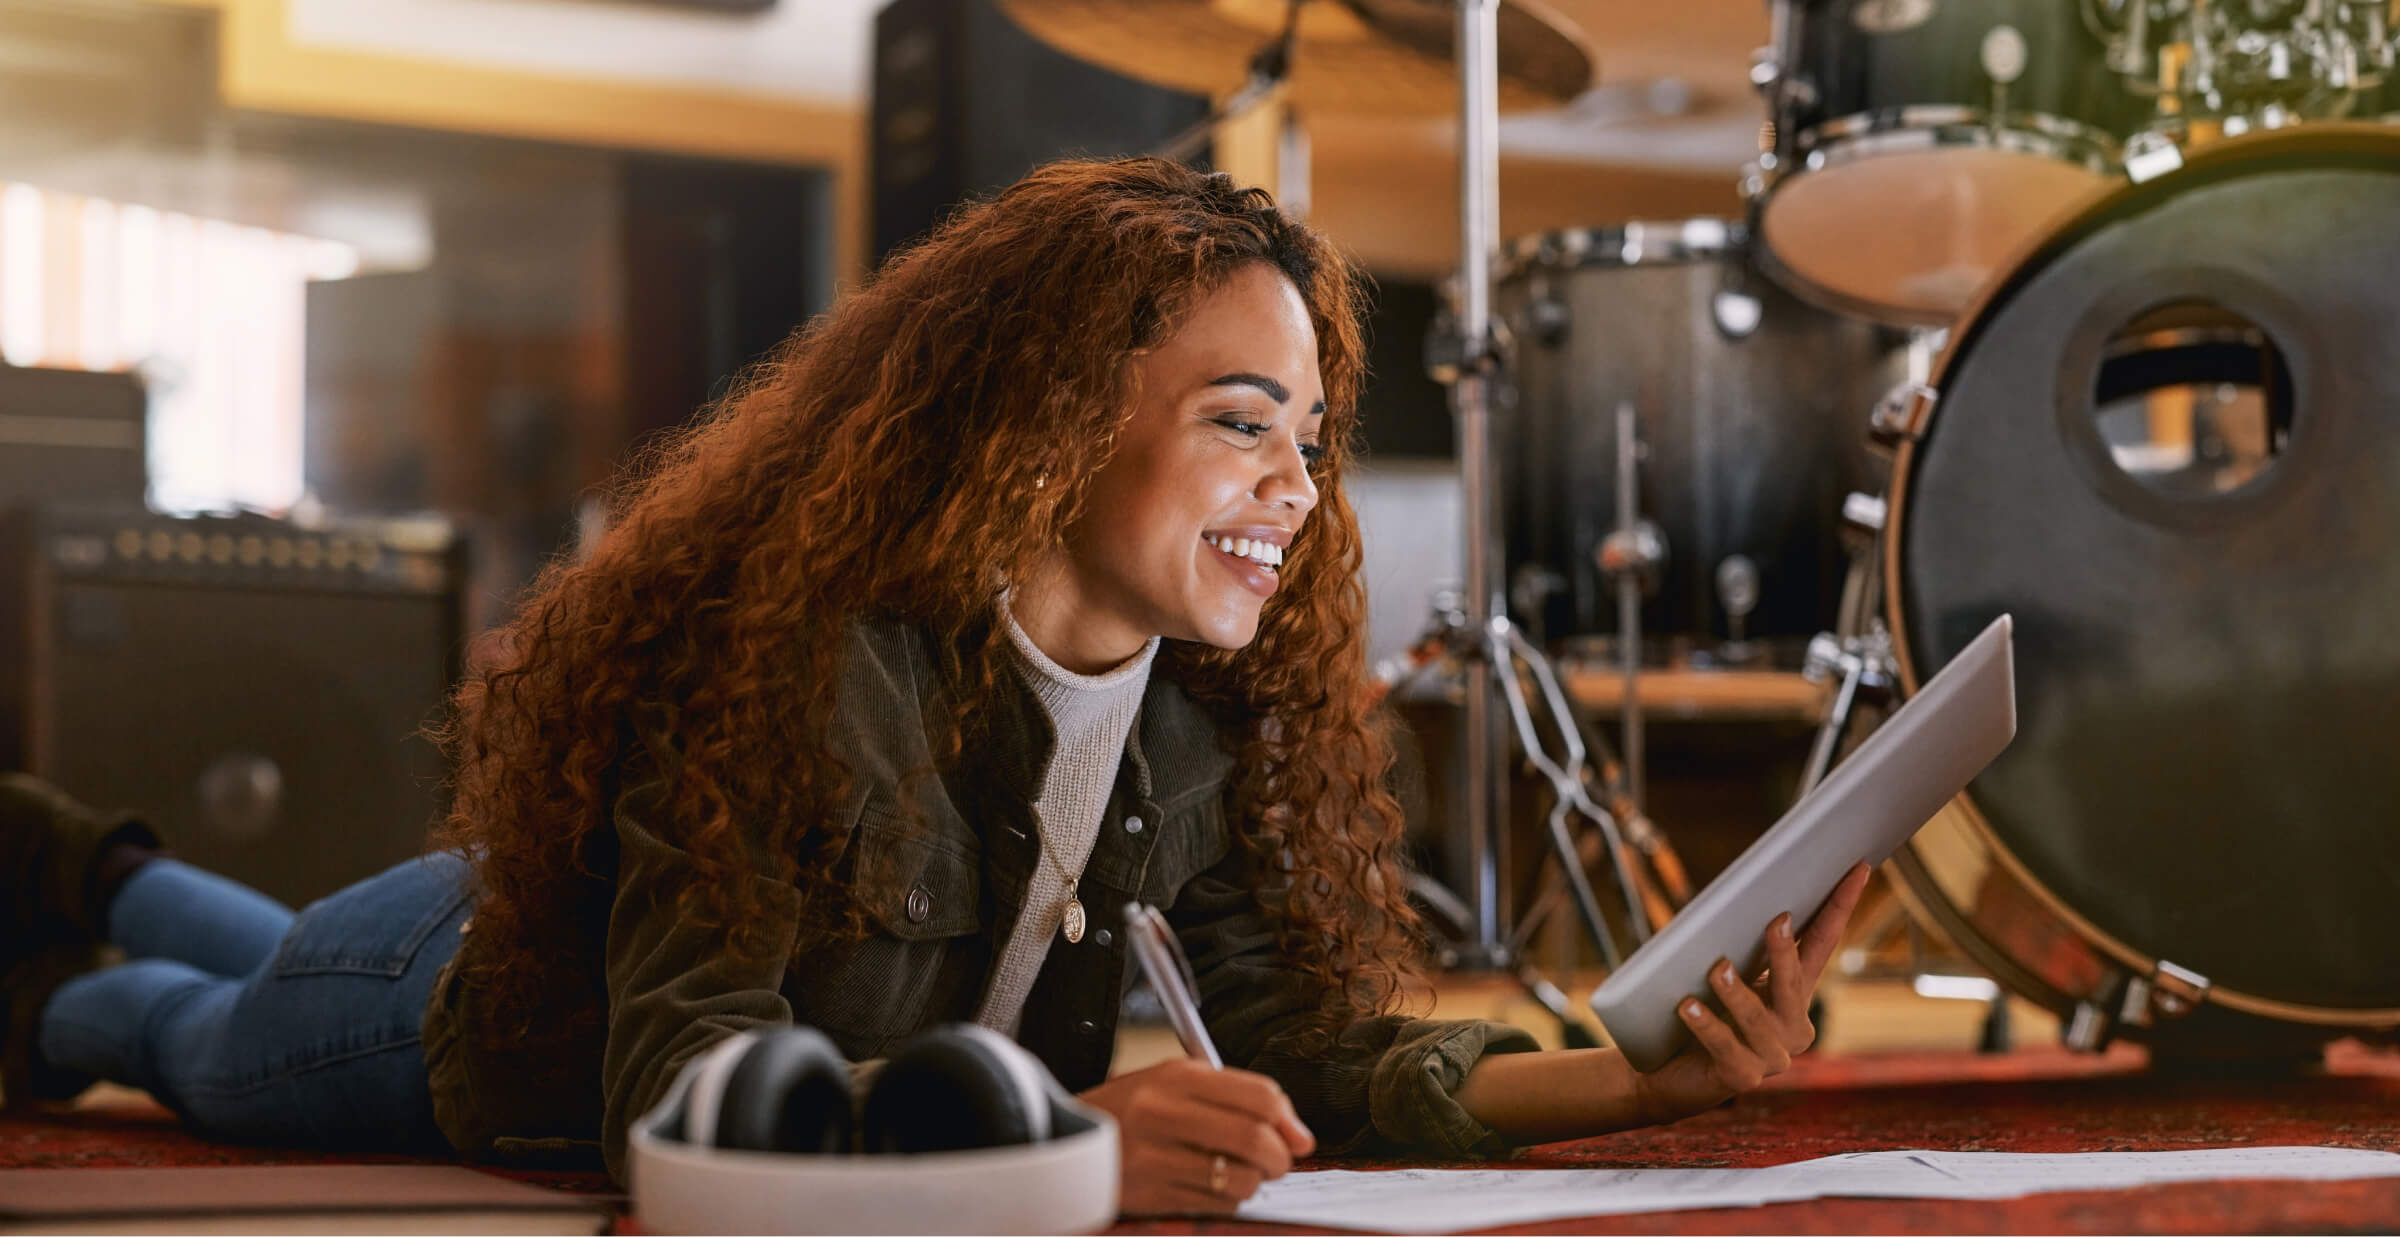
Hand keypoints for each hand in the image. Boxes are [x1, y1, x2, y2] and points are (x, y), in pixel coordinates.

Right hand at [1078, 1058, 1314, 1214]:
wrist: (1065, 1141)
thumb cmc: (1131, 1113)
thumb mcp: (1176, 1087)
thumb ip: (1237, 1101)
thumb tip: (1301, 1138)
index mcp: (1176, 1076)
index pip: (1259, 1095)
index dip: (1288, 1120)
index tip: (1295, 1137)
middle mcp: (1164, 1112)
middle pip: (1253, 1138)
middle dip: (1279, 1158)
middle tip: (1276, 1164)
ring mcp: (1154, 1155)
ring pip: (1238, 1178)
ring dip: (1252, 1183)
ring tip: (1238, 1176)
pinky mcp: (1148, 1193)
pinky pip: (1214, 1205)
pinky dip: (1226, 1201)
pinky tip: (1208, 1189)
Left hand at [1632, 862, 1871, 1124]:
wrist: (1667, 1073)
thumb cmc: (1700, 1013)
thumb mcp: (1723, 975)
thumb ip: (1740, 947)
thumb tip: (1737, 899)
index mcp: (1793, 995)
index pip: (1821, 945)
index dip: (1839, 908)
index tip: (1858, 869)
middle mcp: (1791, 1028)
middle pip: (1795, 984)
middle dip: (1786, 952)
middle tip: (1776, 920)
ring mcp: (1771, 1058)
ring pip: (1758, 1019)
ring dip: (1737, 993)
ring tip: (1717, 968)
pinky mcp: (1741, 1079)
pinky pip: (1726, 1048)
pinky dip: (1707, 1026)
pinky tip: (1688, 1006)